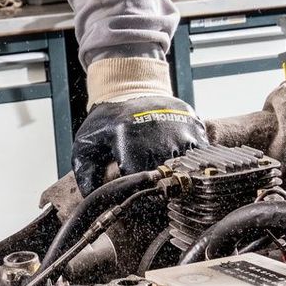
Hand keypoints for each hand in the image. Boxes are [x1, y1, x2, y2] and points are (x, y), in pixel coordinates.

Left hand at [72, 94, 207, 194]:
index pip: (143, 188)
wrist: (132, 85)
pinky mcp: (195, 127)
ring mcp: (182, 133)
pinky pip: (201, 156)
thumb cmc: (109, 119)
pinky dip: (192, 163)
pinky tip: (178, 161)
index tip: (138, 201)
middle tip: (151, 190)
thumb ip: (85, 173)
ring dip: (178, 177)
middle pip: (168, 183)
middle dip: (160, 191)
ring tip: (165, 176)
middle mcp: (161, 141)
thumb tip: (92, 197)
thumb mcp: (87, 143)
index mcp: (133, 147)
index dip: (141, 200)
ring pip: (188, 171)